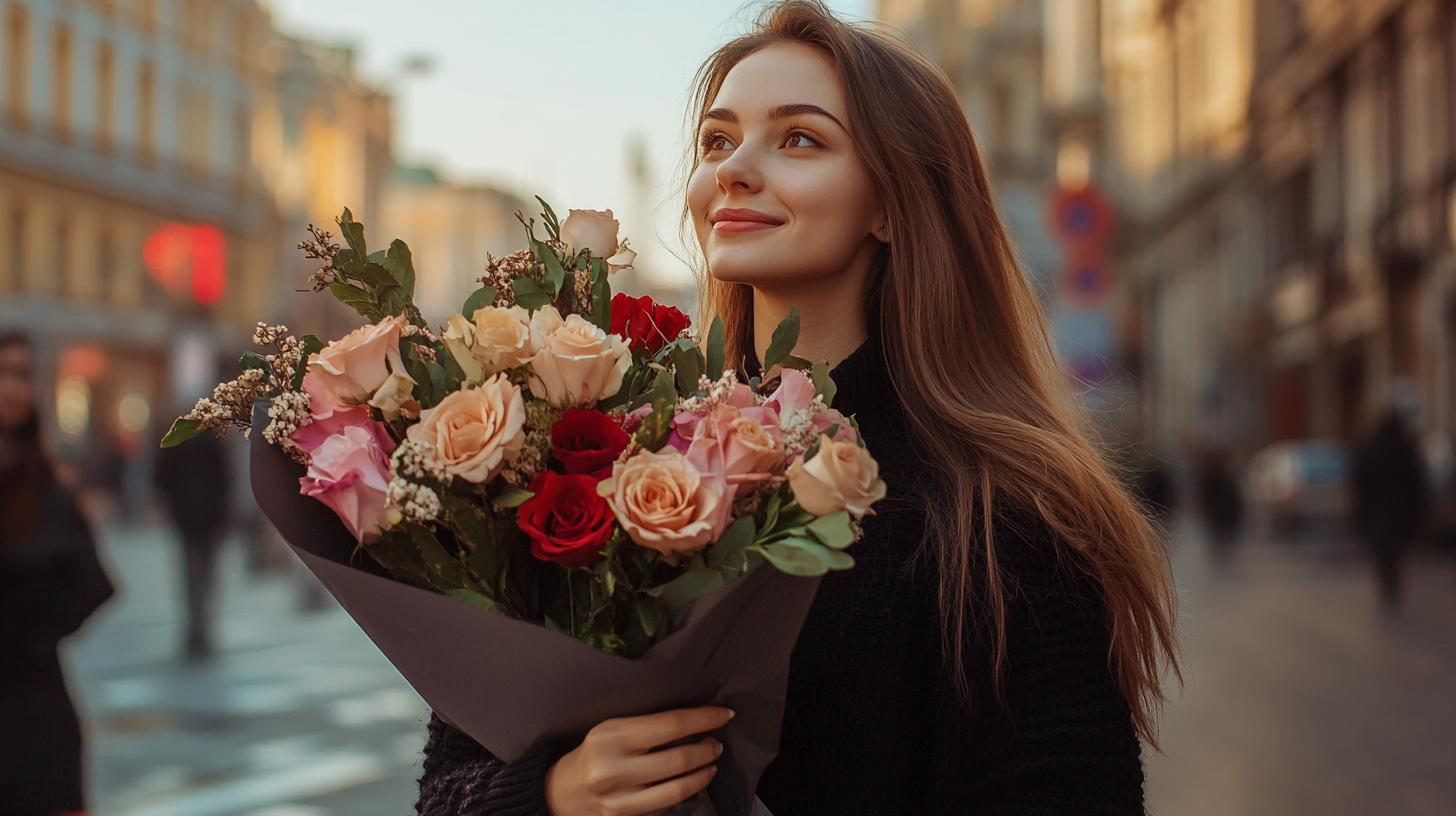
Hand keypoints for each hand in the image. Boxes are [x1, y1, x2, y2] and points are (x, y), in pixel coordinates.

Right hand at [545, 705, 732, 815]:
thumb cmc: (592, 754)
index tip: (723, 714)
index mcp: (611, 735)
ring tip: (711, 761)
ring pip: (679, 786)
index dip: (704, 718)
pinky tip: (694, 781)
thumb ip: (646, 725)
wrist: (559, 793)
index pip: (671, 724)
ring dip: (703, 772)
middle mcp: (614, 767)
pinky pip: (667, 804)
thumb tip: (693, 719)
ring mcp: (620, 798)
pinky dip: (688, 791)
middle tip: (716, 741)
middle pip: (679, 756)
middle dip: (707, 748)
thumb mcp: (611, 729)